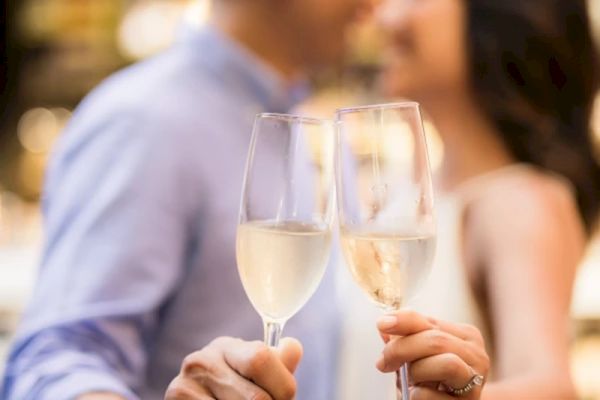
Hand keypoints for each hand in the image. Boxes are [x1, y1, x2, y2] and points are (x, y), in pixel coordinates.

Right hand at [165, 336, 301, 399]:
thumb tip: (292, 347)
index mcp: (227, 347)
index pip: (261, 358)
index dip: (282, 387)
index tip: (284, 398)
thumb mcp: (255, 377)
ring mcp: (184, 385)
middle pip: (255, 397)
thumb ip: (277, 365)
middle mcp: (202, 361)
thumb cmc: (233, 396)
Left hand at [377, 310, 489, 398]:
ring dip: (418, 370)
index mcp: (465, 335)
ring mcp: (476, 382)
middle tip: (383, 362)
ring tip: (410, 380)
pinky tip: (417, 395)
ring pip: (447, 364)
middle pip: (437, 341)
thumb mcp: (418, 355)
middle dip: (402, 348)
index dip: (403, 320)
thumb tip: (386, 322)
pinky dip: (417, 395)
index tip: (381, 325)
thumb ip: (405, 337)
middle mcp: (476, 355)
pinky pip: (434, 395)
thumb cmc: (430, 380)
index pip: (429, 321)